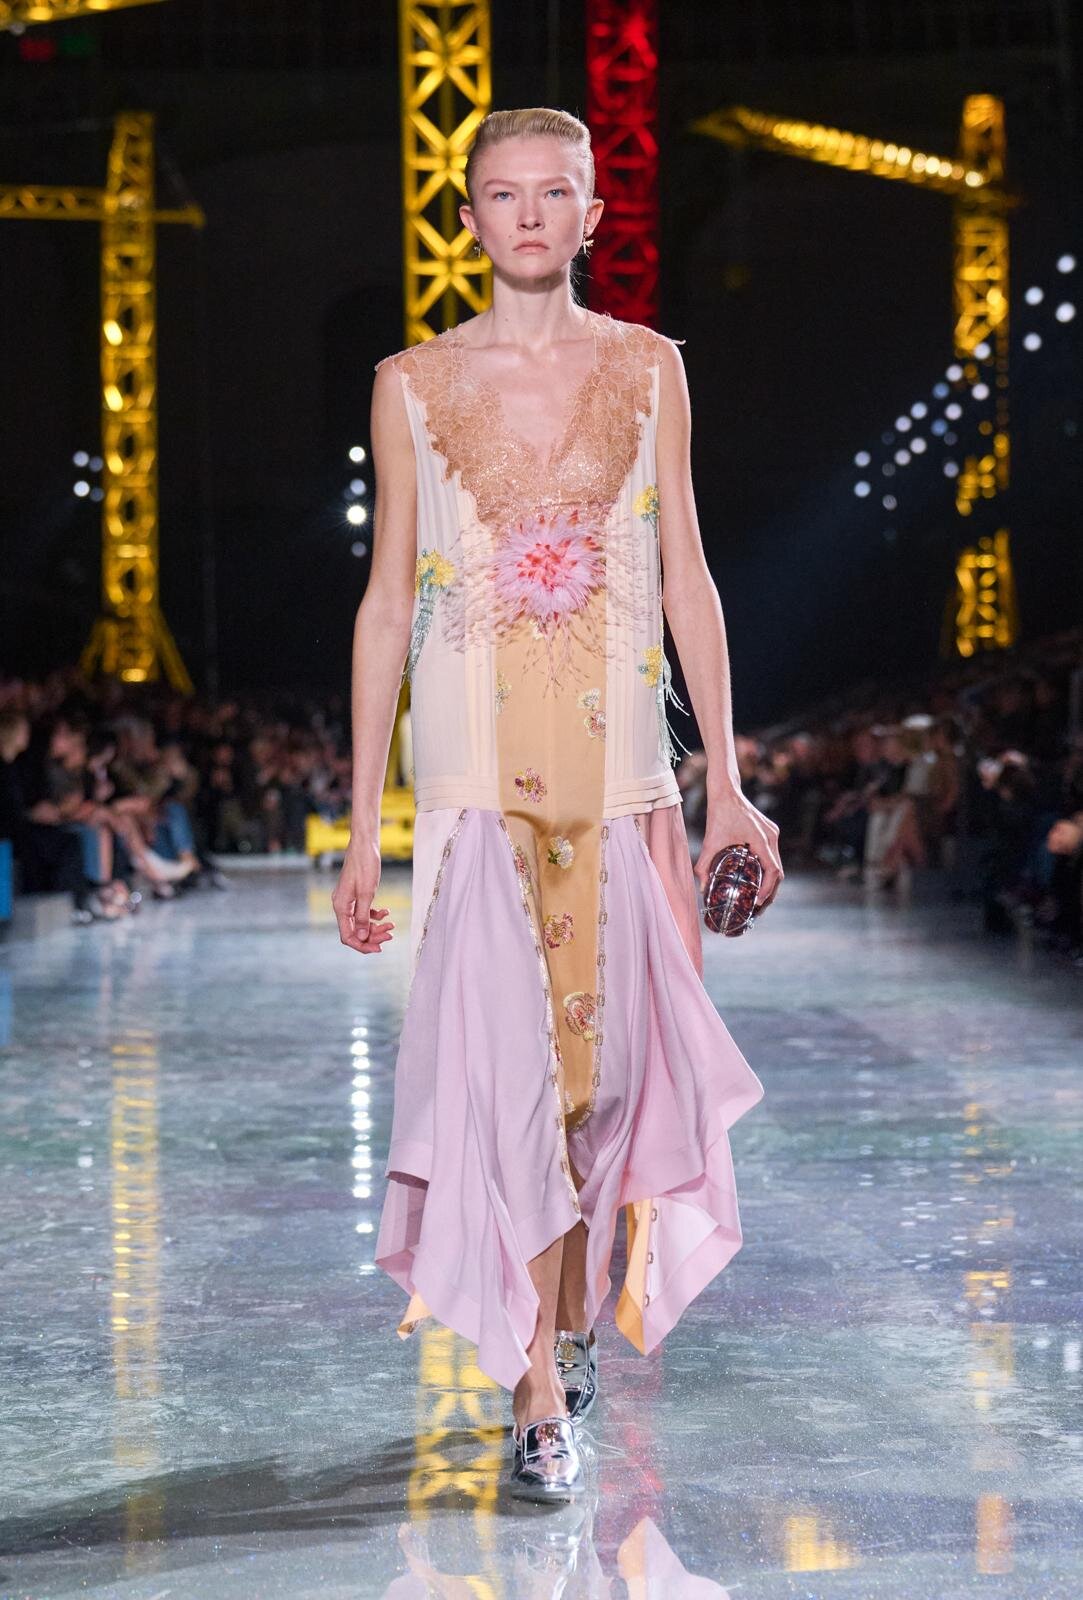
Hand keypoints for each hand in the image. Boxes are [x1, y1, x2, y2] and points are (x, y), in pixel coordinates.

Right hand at [332, 837, 394, 953]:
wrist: (365, 845)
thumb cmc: (365, 865)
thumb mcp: (367, 893)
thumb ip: (363, 916)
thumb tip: (361, 937)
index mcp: (341, 906)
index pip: (347, 936)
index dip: (362, 945)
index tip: (378, 948)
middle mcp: (342, 905)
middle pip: (355, 931)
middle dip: (372, 936)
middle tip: (390, 935)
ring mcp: (348, 900)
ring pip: (360, 922)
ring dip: (375, 927)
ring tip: (391, 925)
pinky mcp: (355, 894)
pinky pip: (363, 912)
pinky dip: (374, 915)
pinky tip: (385, 913)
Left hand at [693, 789, 783, 911]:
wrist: (726, 791)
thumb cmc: (718, 813)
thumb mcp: (710, 841)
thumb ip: (704, 864)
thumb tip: (701, 887)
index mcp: (761, 839)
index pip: (773, 871)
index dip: (767, 889)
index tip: (757, 903)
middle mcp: (771, 837)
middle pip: (778, 871)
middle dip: (770, 892)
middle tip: (758, 909)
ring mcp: (772, 834)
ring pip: (777, 863)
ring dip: (770, 882)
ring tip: (759, 899)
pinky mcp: (769, 831)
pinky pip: (772, 855)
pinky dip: (767, 870)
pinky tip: (757, 880)